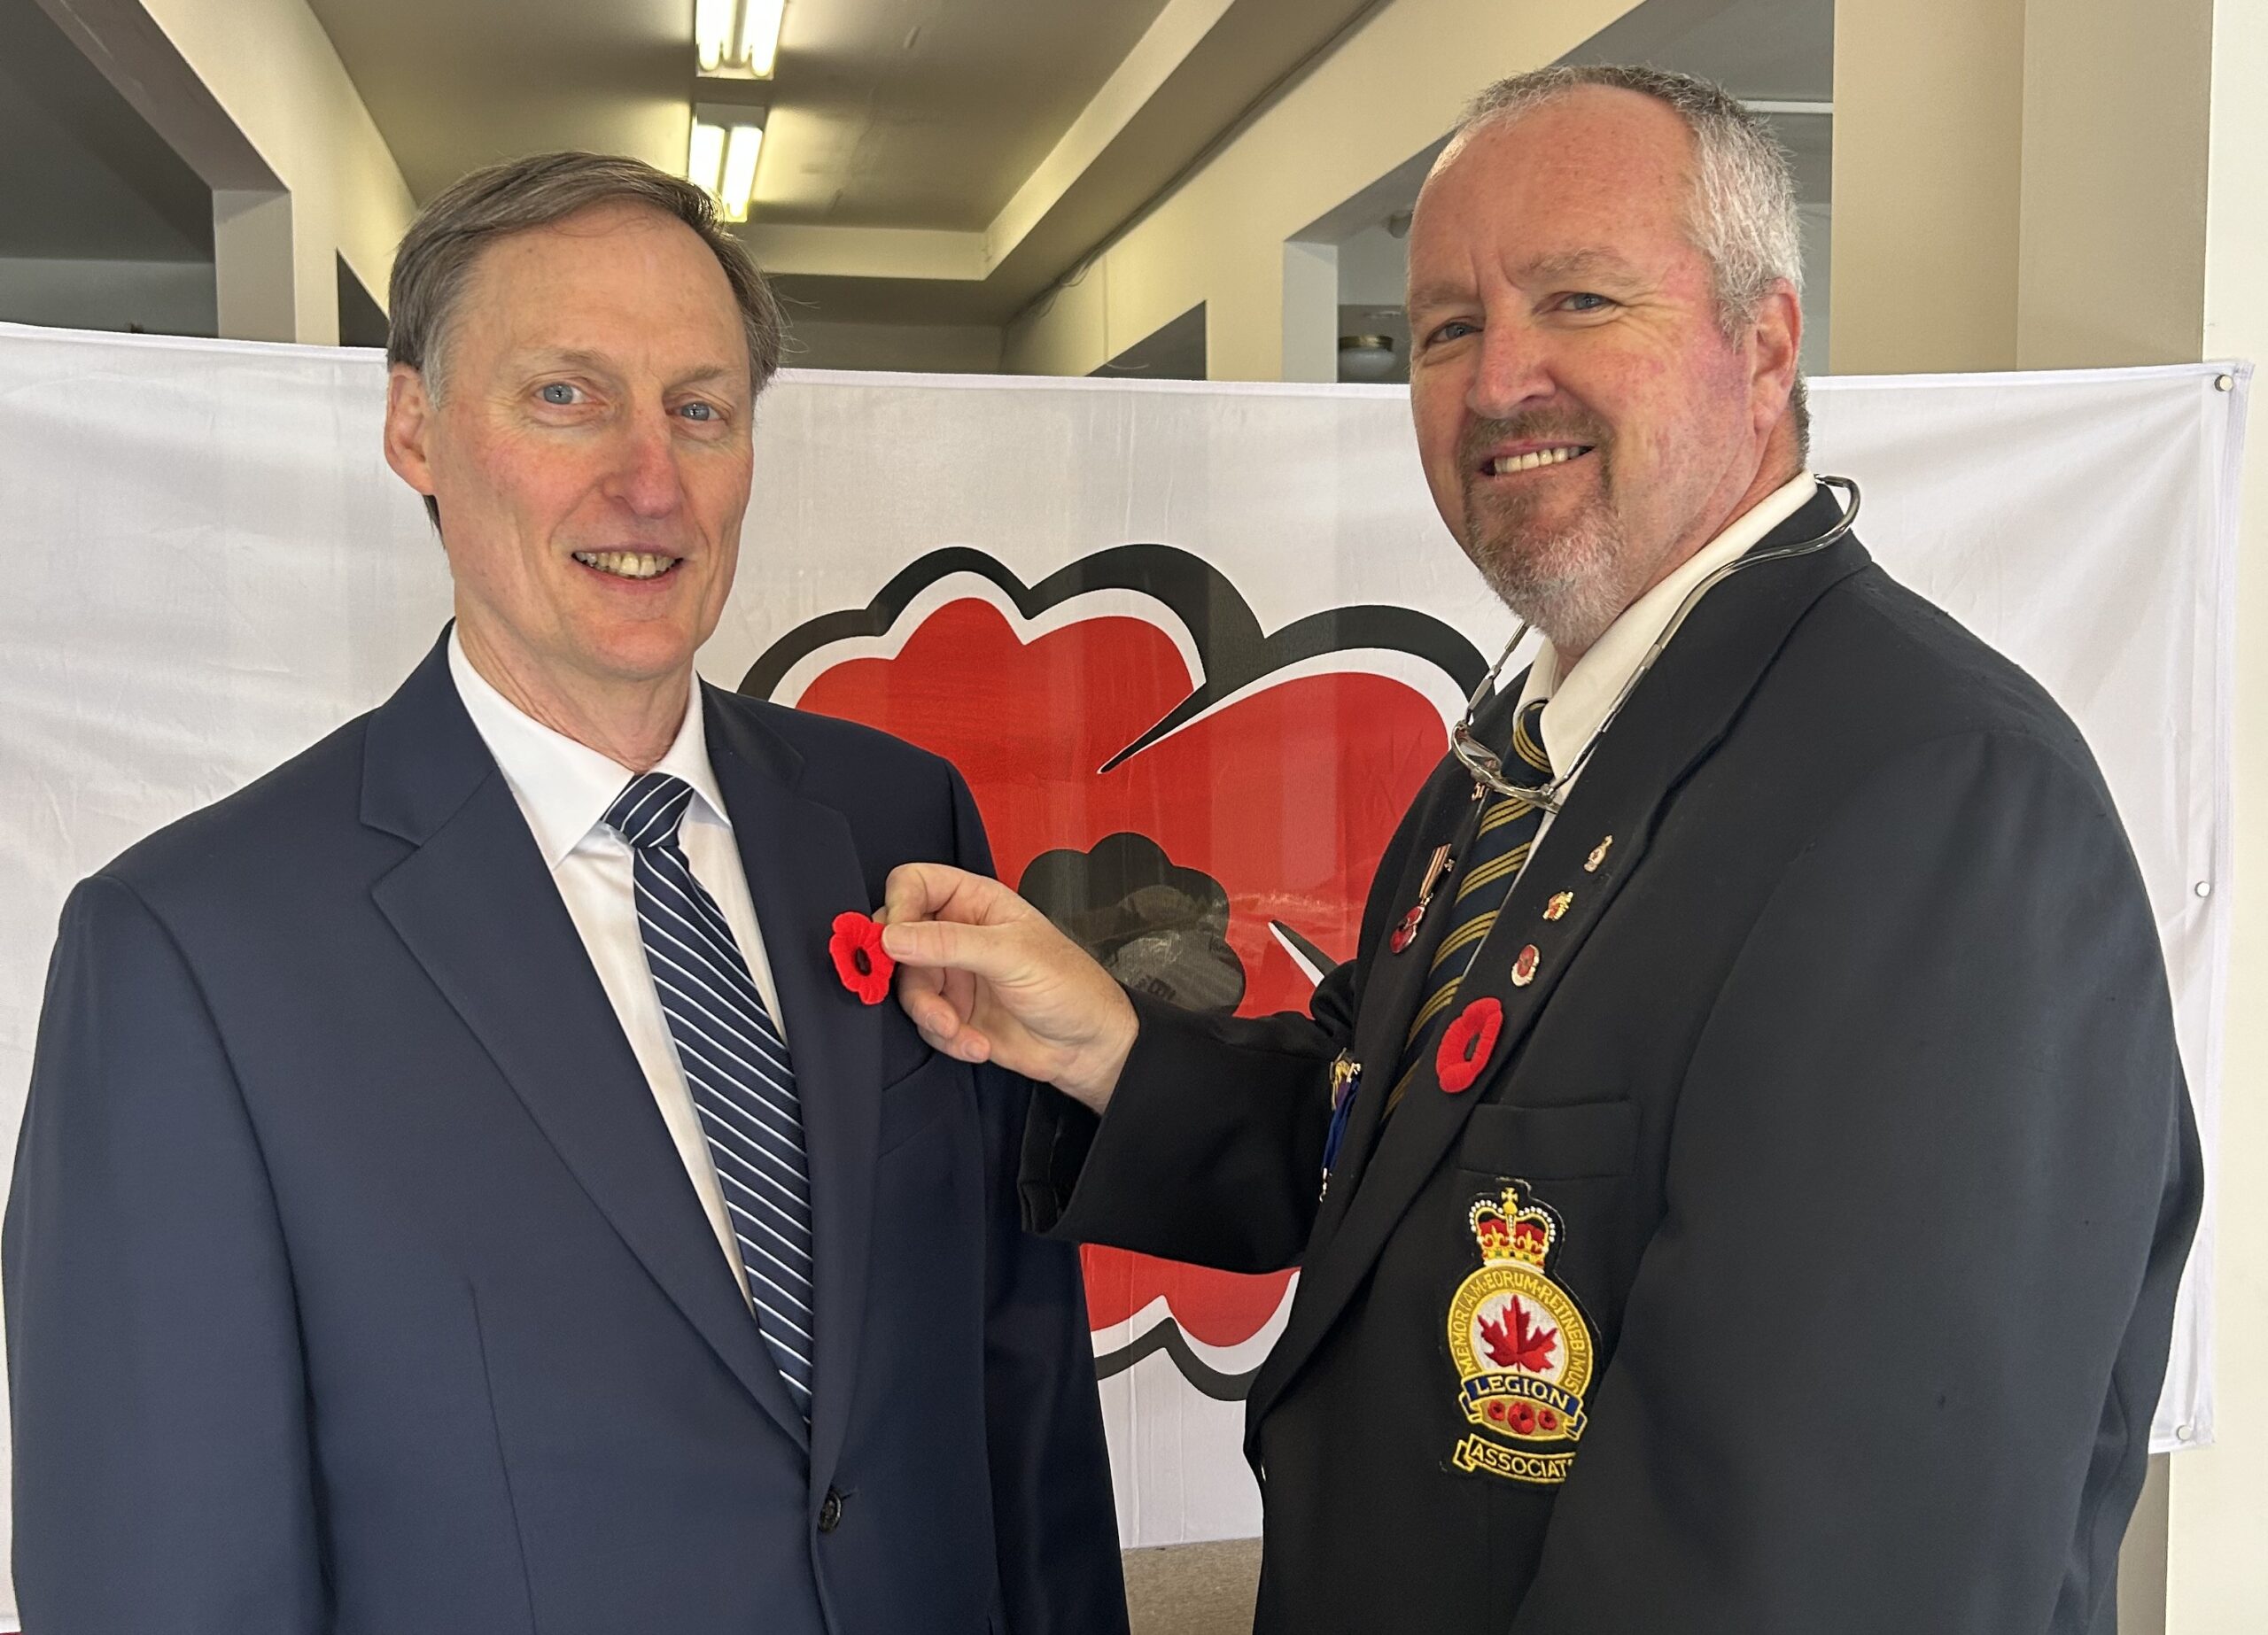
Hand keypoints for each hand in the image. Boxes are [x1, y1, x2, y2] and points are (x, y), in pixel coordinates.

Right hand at [879, 864, 1138, 1113]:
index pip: (914, 884)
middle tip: (921, 993)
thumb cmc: (1071, 986)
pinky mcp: (953, 1012)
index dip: (898, 906)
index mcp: (975, 901)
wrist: (1087, 1046)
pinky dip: (945, 1036)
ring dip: (930, 1013)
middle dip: (905, 972)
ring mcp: (954, 974)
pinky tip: (976, 1042)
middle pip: (898, 939)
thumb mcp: (1010, 955)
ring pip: (907, 987)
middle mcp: (958, 934)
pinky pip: (924, 1022)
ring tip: (956, 1027)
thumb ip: (948, 943)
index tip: (895, 939)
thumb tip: (893, 935)